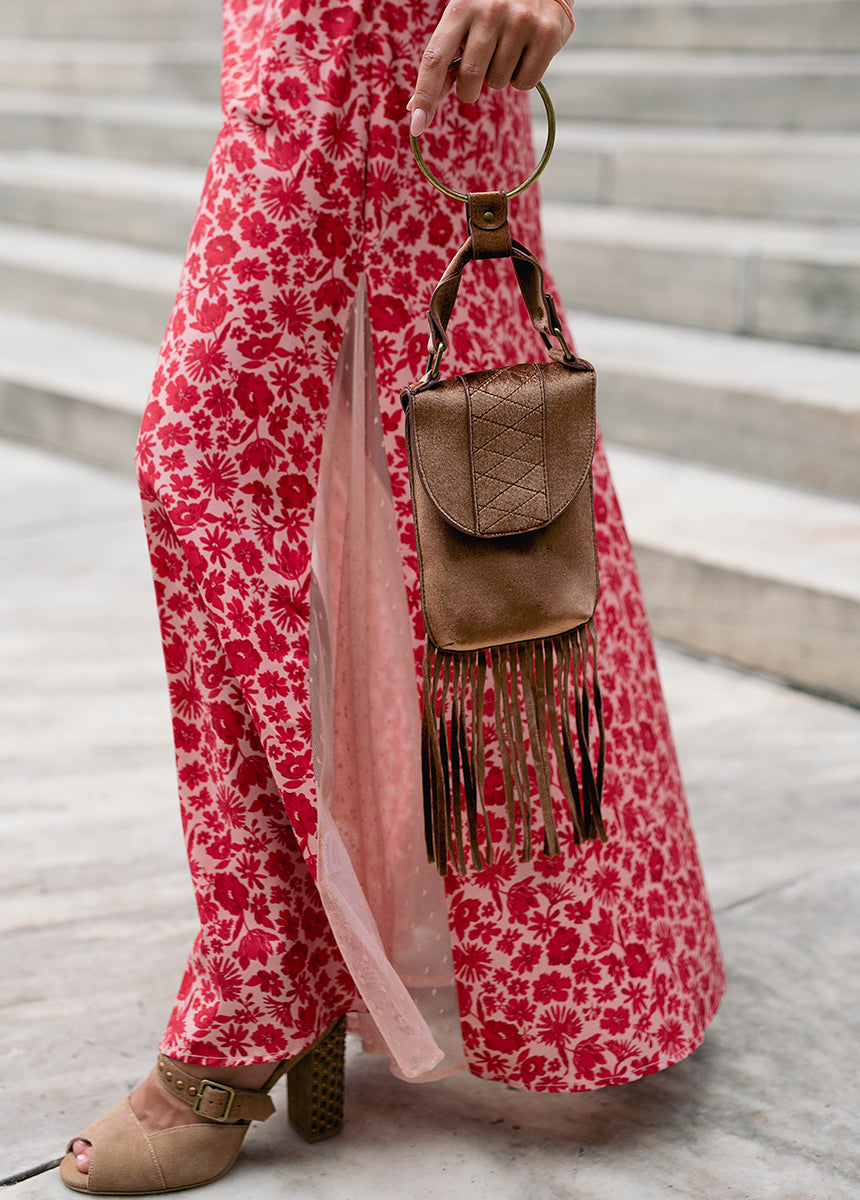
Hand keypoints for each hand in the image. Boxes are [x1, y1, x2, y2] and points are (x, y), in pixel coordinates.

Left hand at [407, 0, 573, 135]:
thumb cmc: (494, 12)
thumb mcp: (465, 25)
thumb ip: (443, 64)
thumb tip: (413, 109)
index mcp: (461, 7)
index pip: (435, 59)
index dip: (425, 96)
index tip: (416, 126)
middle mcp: (489, 10)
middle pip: (469, 80)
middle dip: (471, 88)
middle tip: (483, 64)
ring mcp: (520, 20)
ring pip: (499, 83)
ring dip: (501, 76)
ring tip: (510, 47)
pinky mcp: (546, 33)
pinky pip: (525, 83)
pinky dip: (523, 77)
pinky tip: (527, 51)